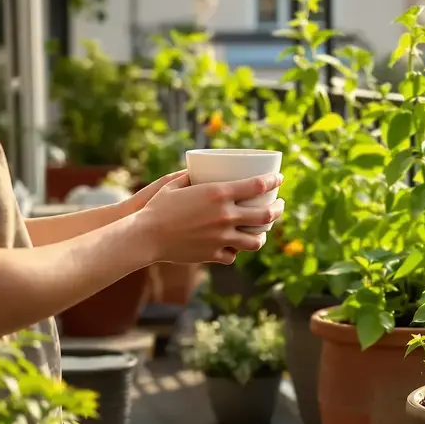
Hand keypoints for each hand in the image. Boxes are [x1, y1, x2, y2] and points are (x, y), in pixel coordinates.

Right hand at [130, 173, 284, 264]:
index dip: (273, 181)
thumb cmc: (156, 207)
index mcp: (219, 194)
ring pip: (255, 241)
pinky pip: (233, 255)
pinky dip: (235, 251)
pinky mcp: (214, 254)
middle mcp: (226, 216)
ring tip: (263, 231)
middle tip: (279, 205)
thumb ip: (191, 176)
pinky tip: (235, 247)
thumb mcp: (175, 185)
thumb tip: (199, 168)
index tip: (279, 179)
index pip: (258, 186)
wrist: (144, 236)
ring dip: (262, 236)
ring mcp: (222, 237)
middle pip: (265, 215)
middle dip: (278, 209)